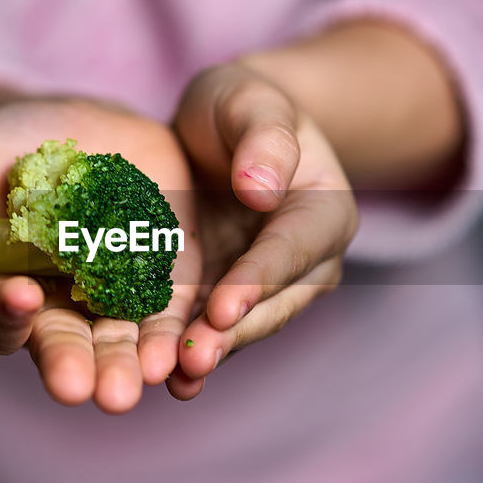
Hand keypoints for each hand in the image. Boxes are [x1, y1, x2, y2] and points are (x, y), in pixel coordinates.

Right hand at [0, 93, 200, 412]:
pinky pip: (176, 314)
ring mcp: (116, 295)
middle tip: (91, 393)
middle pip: (65, 342)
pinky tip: (194, 354)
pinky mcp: (167, 277)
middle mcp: (58, 306)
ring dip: (135, 362)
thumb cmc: (2, 147)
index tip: (21, 299)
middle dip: (77, 364)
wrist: (79, 124)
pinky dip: (183, 336)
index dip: (6, 312)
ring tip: (145, 383)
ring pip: (124, 339)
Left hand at [168, 63, 357, 398]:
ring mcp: (267, 286)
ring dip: (210, 354)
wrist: (218, 131)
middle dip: (233, 333)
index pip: (293, 248)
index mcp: (325, 211)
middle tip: (193, 360)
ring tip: (173, 380)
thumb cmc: (240, 107)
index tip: (222, 308)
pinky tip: (157, 374)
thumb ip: (264, 140)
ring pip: (244, 326)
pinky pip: (211, 329)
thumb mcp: (252, 102)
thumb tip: (263, 190)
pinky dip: (186, 352)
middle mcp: (307, 260)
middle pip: (274, 302)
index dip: (258, 279)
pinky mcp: (227, 299)